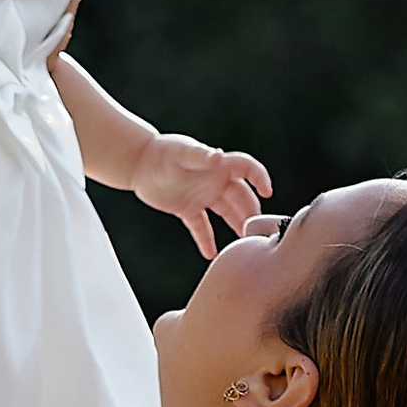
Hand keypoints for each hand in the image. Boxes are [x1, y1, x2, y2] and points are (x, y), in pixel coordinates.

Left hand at [130, 132, 273, 260]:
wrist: (138, 162)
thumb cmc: (161, 152)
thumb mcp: (180, 152)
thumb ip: (199, 155)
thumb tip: (217, 156)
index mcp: (218, 165)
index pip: (246, 169)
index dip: (259, 177)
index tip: (267, 192)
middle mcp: (214, 181)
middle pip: (241, 197)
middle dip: (251, 212)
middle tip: (258, 230)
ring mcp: (202, 196)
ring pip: (226, 213)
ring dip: (236, 226)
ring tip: (245, 244)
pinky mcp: (187, 209)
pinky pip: (201, 227)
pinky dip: (206, 240)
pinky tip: (211, 255)